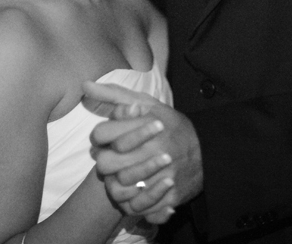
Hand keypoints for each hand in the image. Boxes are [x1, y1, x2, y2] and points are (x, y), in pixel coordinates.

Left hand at [84, 81, 202, 223]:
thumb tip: (85, 85)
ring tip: (120, 175)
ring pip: (117, 190)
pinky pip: (137, 208)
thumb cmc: (169, 123)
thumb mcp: (145, 103)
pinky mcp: (169, 196)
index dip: (99, 137)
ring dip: (114, 184)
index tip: (107, 138)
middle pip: (105, 164)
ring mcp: (161, 175)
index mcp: (145, 124)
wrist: (206, 149)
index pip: (102, 134)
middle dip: (104, 161)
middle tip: (112, 158)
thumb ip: (114, 95)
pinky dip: (131, 203)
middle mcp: (153, 150)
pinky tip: (133, 192)